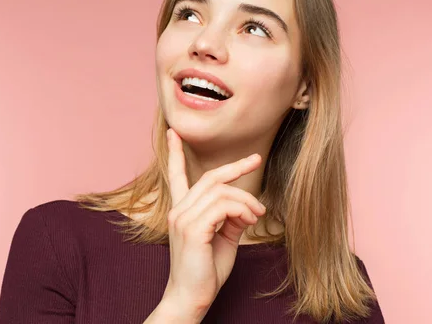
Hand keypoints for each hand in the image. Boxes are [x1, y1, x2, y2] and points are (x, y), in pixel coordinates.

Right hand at [160, 128, 265, 319]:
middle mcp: (178, 211)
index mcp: (181, 211)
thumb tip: (244, 205)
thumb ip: (230, 219)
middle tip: (255, 159)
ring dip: (246, 200)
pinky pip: (224, 206)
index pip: (175, 176)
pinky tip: (249, 221)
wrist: (191, 298)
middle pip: (210, 178)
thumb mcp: (222, 239)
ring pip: (221, 191)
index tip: (173, 133)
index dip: (175, 153)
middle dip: (235, 167)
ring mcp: (183, 218)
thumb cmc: (205, 271)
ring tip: (258, 215)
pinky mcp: (193, 229)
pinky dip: (242, 210)